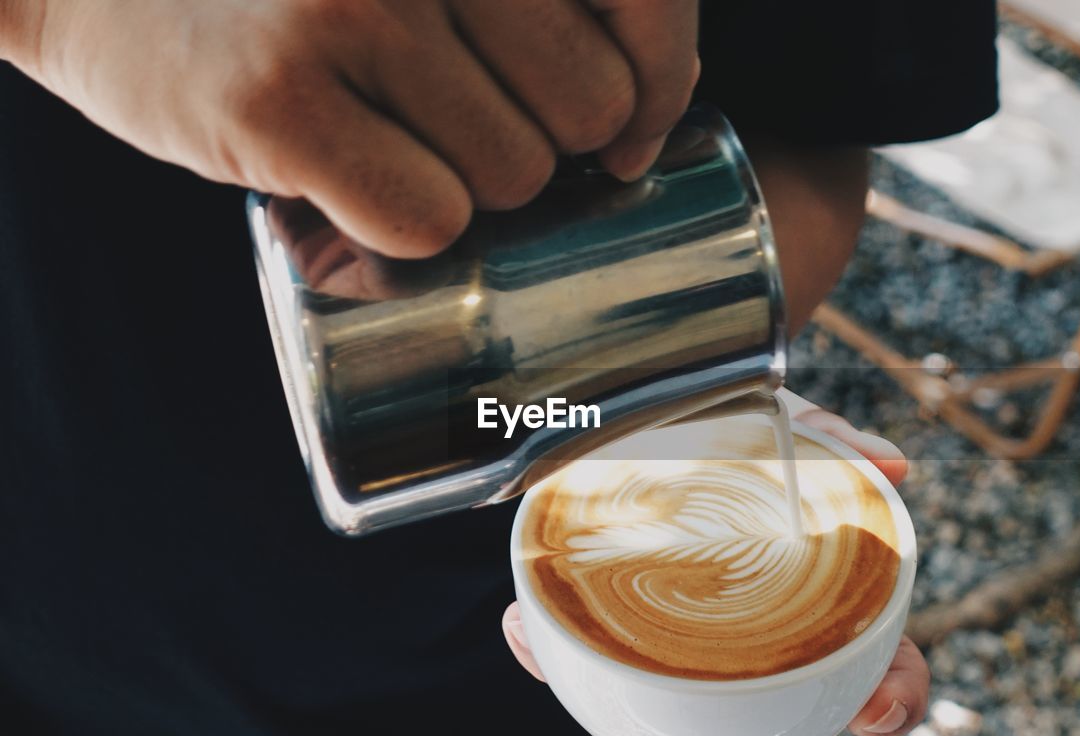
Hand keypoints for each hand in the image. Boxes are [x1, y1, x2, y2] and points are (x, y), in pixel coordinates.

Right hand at [3, 0, 697, 257]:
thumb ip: (522, 4)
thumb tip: (656, 105)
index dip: (660, 81)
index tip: (626, 135)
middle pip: (588, 109)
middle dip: (543, 144)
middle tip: (462, 130)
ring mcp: (351, 7)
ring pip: (513, 175)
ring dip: (468, 189)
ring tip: (388, 140)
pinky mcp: (278, 97)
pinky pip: (427, 219)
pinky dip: (402, 228)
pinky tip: (346, 182)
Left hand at [502, 392, 928, 735]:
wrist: (637, 426)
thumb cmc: (726, 446)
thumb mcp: (774, 429)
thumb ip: (829, 442)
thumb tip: (893, 462)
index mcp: (821, 622)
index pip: (883, 677)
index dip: (893, 702)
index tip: (873, 711)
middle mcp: (767, 671)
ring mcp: (692, 678)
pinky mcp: (615, 656)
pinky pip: (592, 682)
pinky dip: (559, 663)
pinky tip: (530, 637)